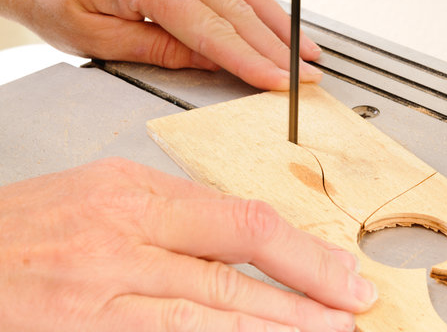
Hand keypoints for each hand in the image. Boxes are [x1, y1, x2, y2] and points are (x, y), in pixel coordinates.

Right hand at [0, 158, 376, 331]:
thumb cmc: (27, 226)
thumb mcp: (104, 193)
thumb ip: (172, 213)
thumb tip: (234, 233)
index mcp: (135, 191)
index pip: (240, 217)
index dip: (299, 247)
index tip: (336, 266)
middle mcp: (128, 233)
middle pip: (239, 257)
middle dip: (306, 283)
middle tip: (351, 300)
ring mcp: (111, 284)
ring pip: (215, 305)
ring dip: (279, 321)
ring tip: (327, 329)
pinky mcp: (95, 327)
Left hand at [1, 0, 322, 89]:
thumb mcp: (101, 39)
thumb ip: (163, 49)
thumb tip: (213, 62)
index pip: (214, 30)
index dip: (252, 61)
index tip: (280, 84)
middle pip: (238, 12)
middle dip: (278, 50)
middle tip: (307, 76)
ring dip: (280, 28)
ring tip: (307, 54)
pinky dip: (263, 9)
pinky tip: (280, 27)